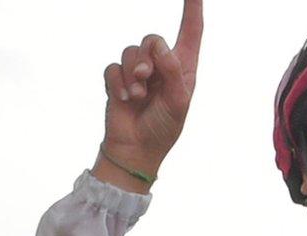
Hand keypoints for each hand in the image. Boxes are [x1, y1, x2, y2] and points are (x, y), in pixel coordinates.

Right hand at [94, 0, 202, 189]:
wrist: (137, 151)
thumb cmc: (163, 128)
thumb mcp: (178, 101)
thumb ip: (173, 70)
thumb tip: (159, 46)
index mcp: (183, 68)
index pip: (191, 32)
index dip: (193, 9)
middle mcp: (160, 66)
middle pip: (152, 39)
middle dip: (147, 56)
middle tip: (146, 78)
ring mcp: (137, 73)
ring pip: (130, 52)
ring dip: (133, 74)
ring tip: (137, 96)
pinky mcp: (117, 81)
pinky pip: (113, 68)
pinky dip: (118, 83)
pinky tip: (123, 99)